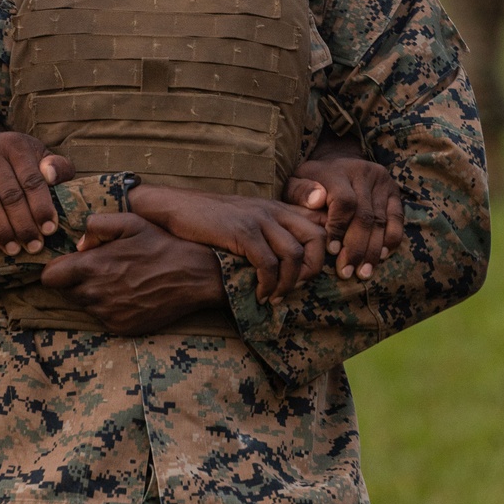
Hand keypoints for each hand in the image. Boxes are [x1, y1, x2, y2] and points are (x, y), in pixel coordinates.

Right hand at [0, 126, 73, 255]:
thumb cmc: (18, 161)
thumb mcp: (41, 157)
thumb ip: (58, 167)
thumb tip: (51, 176)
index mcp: (16, 145)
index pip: (32, 180)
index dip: (41, 207)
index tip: (49, 230)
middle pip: (10, 194)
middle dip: (23, 224)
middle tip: (33, 246)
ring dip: (1, 227)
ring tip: (12, 248)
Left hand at [41, 214, 224, 335]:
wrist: (194, 276)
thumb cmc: (160, 244)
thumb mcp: (131, 222)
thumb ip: (97, 225)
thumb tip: (79, 243)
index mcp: (93, 267)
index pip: (49, 277)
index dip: (55, 269)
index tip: (67, 264)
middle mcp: (96, 294)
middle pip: (64, 292)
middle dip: (73, 281)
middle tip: (96, 269)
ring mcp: (108, 314)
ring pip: (83, 305)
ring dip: (90, 294)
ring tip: (116, 279)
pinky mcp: (120, 328)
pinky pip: (101, 318)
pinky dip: (108, 307)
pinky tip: (127, 293)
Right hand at [123, 184, 326, 302]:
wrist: (176, 207)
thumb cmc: (210, 219)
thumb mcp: (246, 218)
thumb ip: (268, 230)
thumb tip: (289, 259)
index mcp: (277, 207)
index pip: (319, 222)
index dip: (326, 249)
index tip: (313, 272)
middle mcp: (273, 210)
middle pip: (317, 238)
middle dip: (313, 270)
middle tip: (296, 287)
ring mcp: (259, 219)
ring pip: (295, 255)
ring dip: (288, 283)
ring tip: (273, 296)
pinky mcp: (242, 231)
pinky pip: (268, 264)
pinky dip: (267, 284)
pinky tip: (258, 293)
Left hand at [286, 154, 403, 280]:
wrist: (337, 161)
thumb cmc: (313, 182)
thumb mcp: (297, 182)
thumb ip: (300, 192)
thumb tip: (317, 200)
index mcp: (338, 171)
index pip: (344, 202)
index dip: (339, 228)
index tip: (331, 251)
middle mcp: (364, 173)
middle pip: (365, 216)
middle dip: (356, 248)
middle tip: (347, 272)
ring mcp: (382, 181)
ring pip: (381, 221)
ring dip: (373, 250)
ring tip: (364, 272)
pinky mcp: (394, 191)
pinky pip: (397, 219)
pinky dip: (391, 239)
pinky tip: (382, 257)